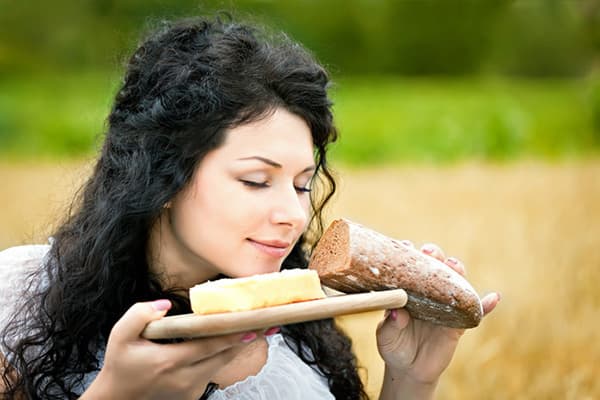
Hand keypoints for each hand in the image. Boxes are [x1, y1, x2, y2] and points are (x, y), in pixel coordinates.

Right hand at [82, 300, 257, 399]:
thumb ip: (140, 315)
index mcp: (169, 362)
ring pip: (223, 363)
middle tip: (270, 322)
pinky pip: (215, 370)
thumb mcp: (119, 336)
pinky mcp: (193, 394)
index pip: (209, 346)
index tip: (253, 325)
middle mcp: (185, 378)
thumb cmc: (120, 365)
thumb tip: (165, 305)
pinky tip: (238, 341)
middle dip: (247, 338)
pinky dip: (227, 355)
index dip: (232, 335)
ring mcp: (191, 389)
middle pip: (224, 355)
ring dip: (241, 346)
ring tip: (262, 329)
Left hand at [376, 242, 499, 385]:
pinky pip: (474, 312)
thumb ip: (391, 324)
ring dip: (457, 271)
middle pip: (434, 269)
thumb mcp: (386, 337)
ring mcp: (444, 306)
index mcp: (407, 290)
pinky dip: (486, 305)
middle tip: (430, 252)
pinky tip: (494, 298)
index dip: (409, 254)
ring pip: (455, 284)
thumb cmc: (394, 347)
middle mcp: (427, 293)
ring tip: (454, 265)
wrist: (409, 370)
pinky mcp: (458, 323)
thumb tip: (398, 312)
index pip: (409, 267)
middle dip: (434, 256)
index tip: (406, 246)